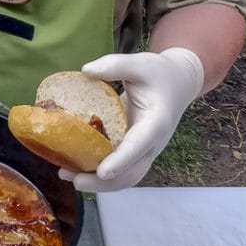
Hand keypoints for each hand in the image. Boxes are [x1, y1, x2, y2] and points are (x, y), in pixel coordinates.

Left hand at [60, 48, 203, 191]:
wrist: (177, 84)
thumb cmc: (158, 73)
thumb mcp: (140, 63)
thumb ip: (115, 65)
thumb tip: (86, 71)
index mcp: (156, 123)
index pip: (139, 146)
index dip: (121, 160)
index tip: (103, 172)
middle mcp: (152, 143)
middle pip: (131, 173)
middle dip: (104, 182)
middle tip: (74, 180)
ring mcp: (144, 151)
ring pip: (125, 176)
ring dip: (98, 182)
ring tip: (68, 175)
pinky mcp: (135, 151)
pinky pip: (119, 168)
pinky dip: (98, 172)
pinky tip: (75, 166)